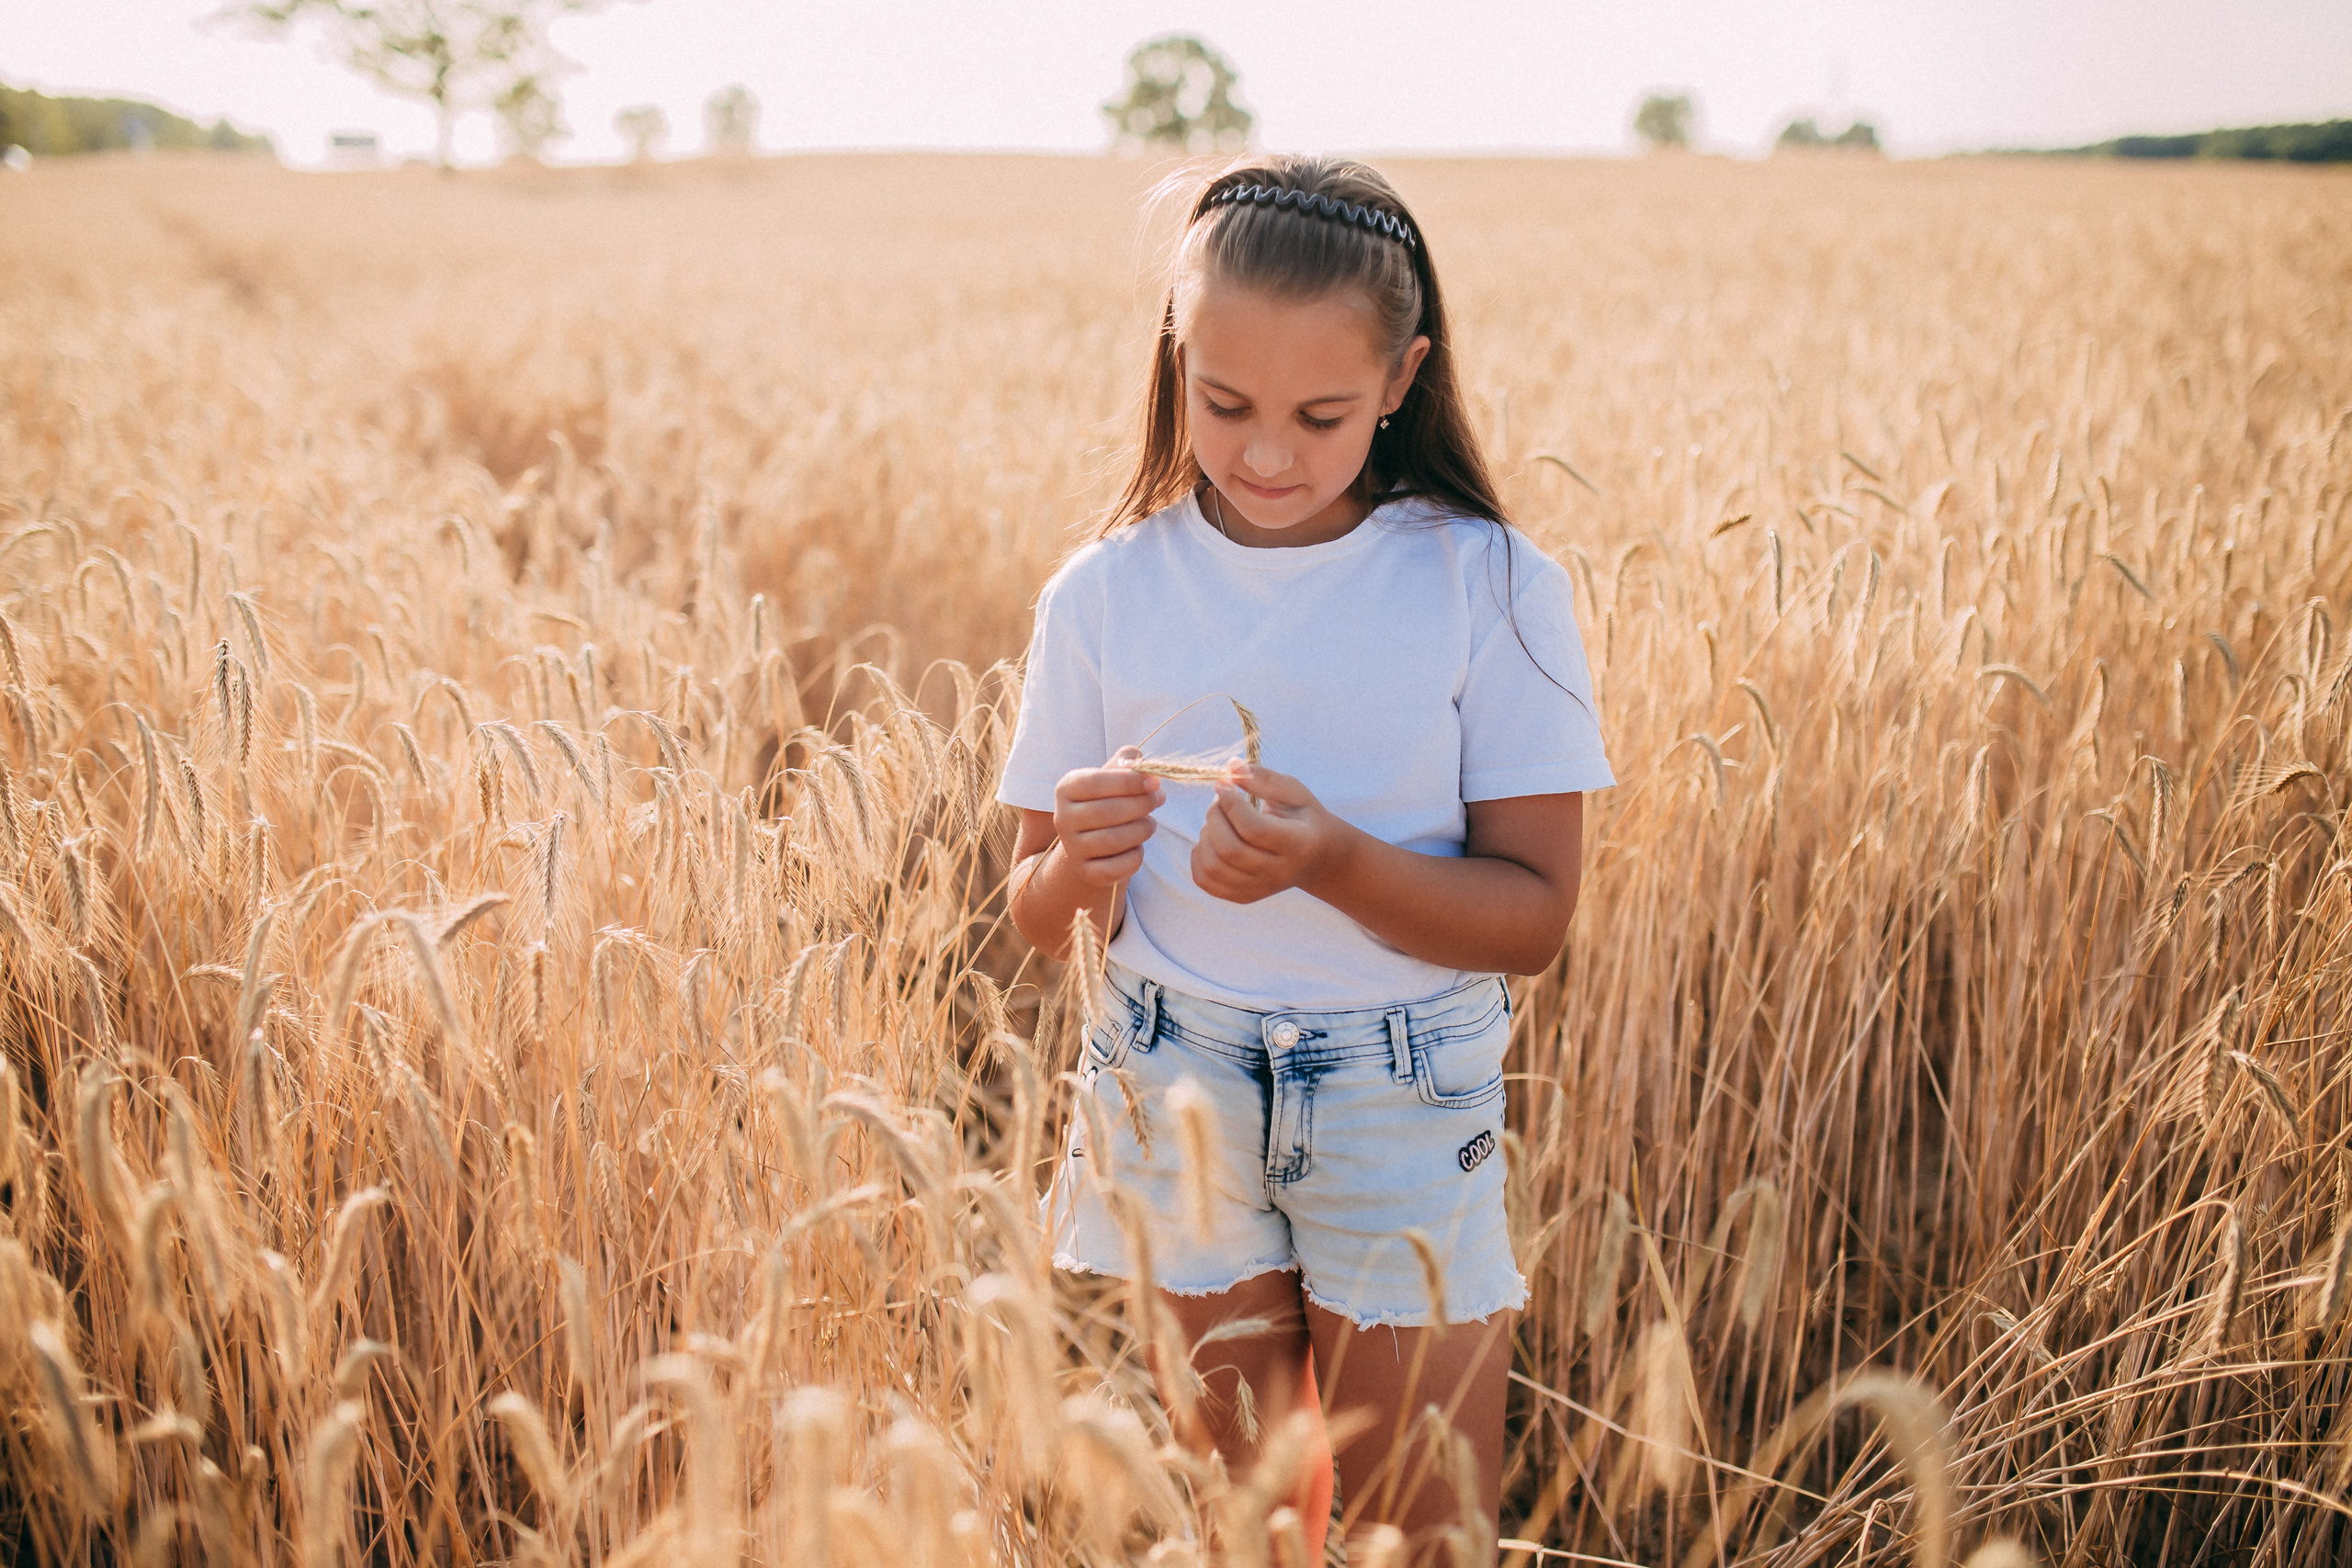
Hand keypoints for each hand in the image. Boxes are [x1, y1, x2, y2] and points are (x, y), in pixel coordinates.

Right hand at [1051, 746, 1163, 889]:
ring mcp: (1072, 848)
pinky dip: (1135, 857)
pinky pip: (1116, 868)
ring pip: (1113, 841)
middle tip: (1160, 799)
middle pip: (1107, 812)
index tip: (1155, 782)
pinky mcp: (1086, 872)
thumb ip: (1125, 763)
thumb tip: (1139, 763)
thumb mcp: (1111, 777)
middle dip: (1141, 804)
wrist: (1088, 843)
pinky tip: (1138, 847)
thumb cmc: (1105, 801)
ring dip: (1141, 830)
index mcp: (1066, 789)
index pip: (1096, 782)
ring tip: (1151, 823)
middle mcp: (1063, 819)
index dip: (1129, 782)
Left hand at [1191, 764, 1347, 903]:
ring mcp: (1260, 889)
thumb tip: (1230, 767)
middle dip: (1214, 817)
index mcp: (1298, 845)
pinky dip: (1198, 857)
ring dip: (1205, 836)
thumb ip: (1264, 779)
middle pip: (1230, 850)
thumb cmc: (1304, 820)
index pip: (1254, 829)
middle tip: (1218, 799)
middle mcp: (1279, 873)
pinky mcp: (1243, 897)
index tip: (1223, 783)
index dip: (1231, 804)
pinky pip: (1205, 881)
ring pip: (1213, 868)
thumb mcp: (1295, 793)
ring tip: (1217, 820)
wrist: (1318, 860)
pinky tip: (1212, 840)